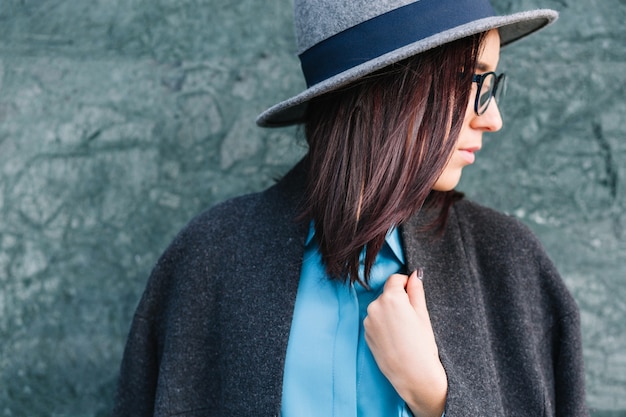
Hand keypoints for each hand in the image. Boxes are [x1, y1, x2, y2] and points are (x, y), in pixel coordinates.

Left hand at [363, 270, 446, 416]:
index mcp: (391, 298)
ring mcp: (368, 320)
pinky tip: (394, 338)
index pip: (395, 279)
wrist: (413, 375)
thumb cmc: (422, 345)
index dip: (406, 285)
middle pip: (387, 294)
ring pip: (380, 308)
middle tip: (411, 319)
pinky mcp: (366, 333)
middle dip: (398, 300)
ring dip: (390, 313)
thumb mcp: (423, 314)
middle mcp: (375, 306)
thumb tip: (414, 274)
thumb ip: (416, 291)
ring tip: (403, 331)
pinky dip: (383, 325)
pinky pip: (375, 321)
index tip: (414, 296)